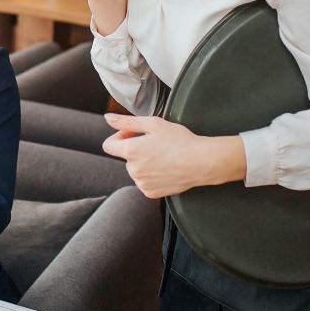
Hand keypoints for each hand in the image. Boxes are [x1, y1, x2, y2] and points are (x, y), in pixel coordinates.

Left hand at [100, 113, 246, 197]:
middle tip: (156, 143)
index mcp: (131, 151)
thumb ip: (127, 121)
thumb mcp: (153, 124)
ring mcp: (142, 183)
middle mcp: (133, 170)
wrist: (201, 162)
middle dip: (136, 149)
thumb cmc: (180, 140)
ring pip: (136, 170)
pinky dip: (152, 175)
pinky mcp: (151, 193)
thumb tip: (108, 117)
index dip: (119, 136)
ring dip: (144, 162)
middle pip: (125, 157)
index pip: (108, 145)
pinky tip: (166, 168)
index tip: (133, 133)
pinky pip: (145, 182)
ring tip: (164, 156)